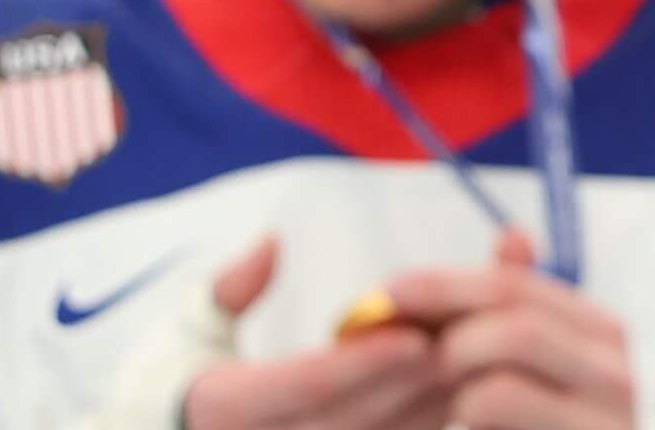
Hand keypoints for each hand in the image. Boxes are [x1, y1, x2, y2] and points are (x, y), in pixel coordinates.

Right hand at [180, 238, 454, 429]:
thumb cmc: (171, 380)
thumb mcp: (187, 329)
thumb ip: (230, 289)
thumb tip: (272, 242)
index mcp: (225, 408)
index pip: (305, 387)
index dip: (363, 364)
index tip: (416, 336)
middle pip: (356, 419)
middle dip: (416, 381)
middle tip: (474, 336)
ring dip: (432, 402)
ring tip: (482, 354)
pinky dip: (423, 418)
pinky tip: (461, 386)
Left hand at [385, 230, 637, 428]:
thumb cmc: (544, 427)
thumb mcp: (530, 364)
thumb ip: (515, 307)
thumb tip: (514, 236)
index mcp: (600, 332)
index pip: (516, 287)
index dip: (447, 284)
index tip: (389, 290)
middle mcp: (616, 373)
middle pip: (513, 327)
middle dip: (445, 334)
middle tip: (399, 351)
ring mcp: (607, 423)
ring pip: (496, 389)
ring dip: (451, 396)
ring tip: (447, 407)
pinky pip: (494, 417)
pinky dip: (463, 426)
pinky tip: (462, 429)